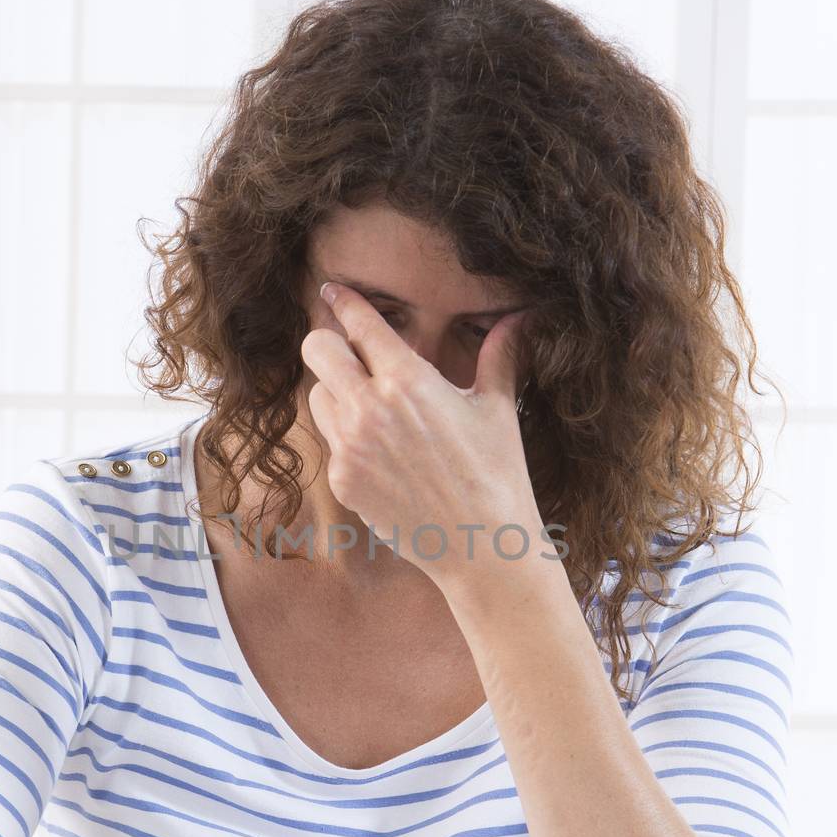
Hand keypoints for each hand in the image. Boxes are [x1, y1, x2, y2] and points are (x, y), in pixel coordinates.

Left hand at [300, 280, 540, 581]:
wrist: (481, 545)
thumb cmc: (496, 474)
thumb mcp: (498, 409)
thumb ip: (499, 356)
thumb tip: (519, 318)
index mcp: (409, 381)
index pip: (360, 324)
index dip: (344, 301)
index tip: (333, 291)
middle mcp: (370, 409)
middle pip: (316, 349)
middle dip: (329, 344)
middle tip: (347, 352)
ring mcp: (350, 447)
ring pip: (317, 395)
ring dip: (337, 393)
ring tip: (373, 409)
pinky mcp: (343, 480)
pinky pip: (330, 441)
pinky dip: (347, 437)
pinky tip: (380, 452)